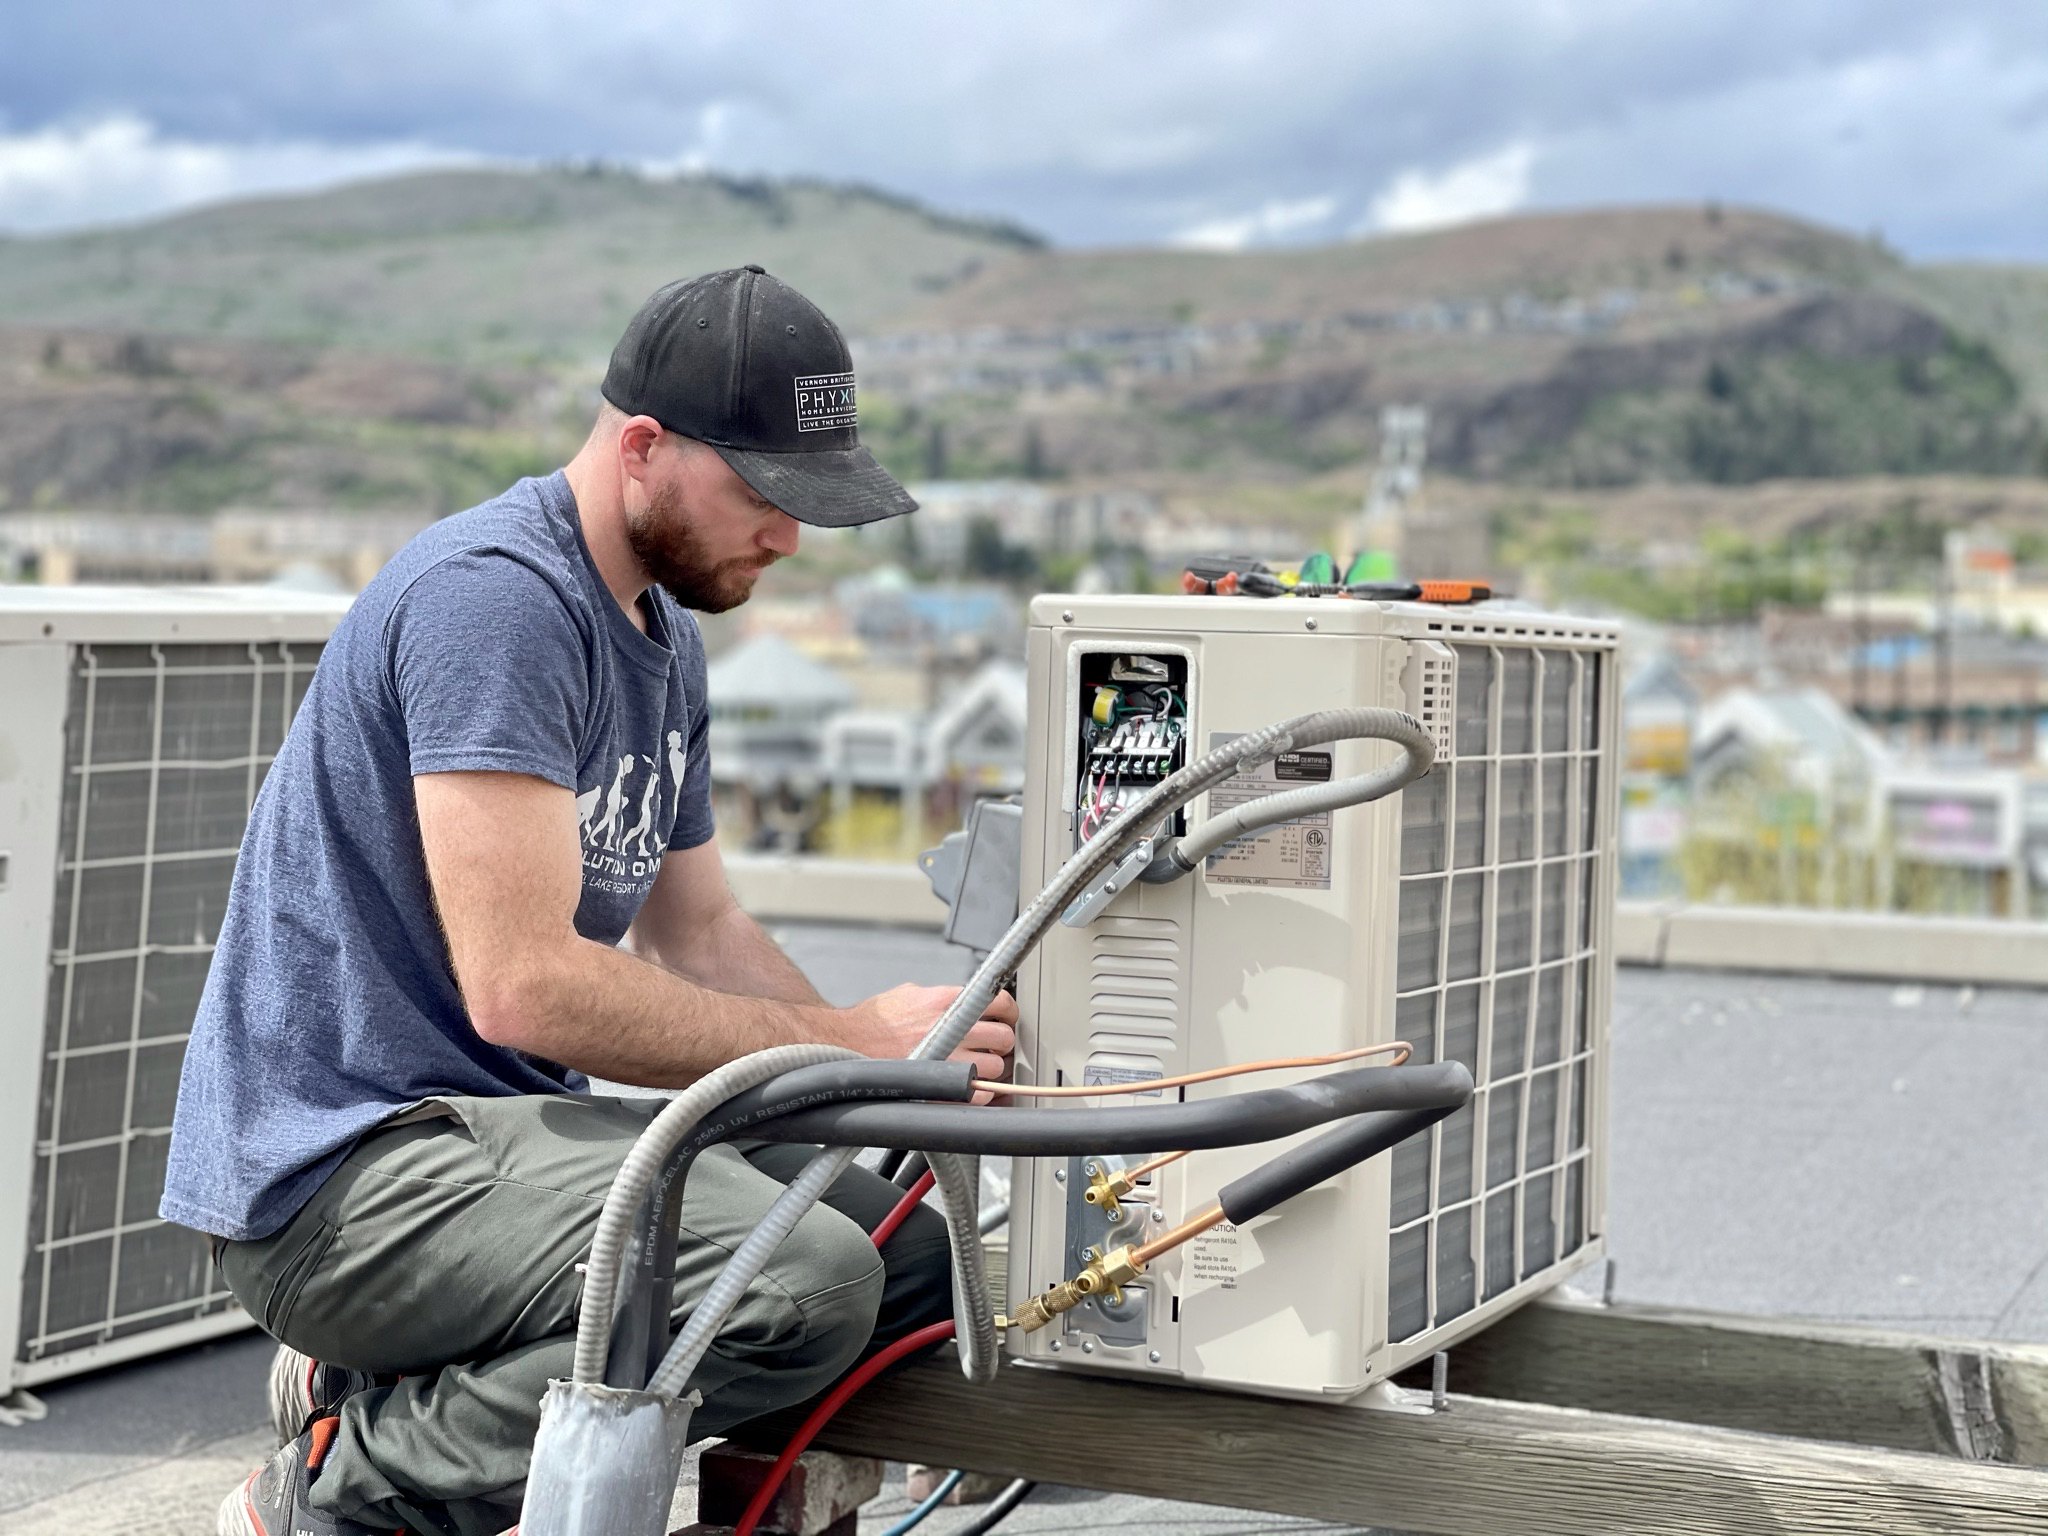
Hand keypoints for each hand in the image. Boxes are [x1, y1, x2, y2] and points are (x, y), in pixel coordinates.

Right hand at [841, 983, 1016, 1089]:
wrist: (844, 1044)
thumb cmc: (873, 1022)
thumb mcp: (910, 994)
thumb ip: (943, 997)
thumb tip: (968, 1000)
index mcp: (945, 1001)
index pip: (1000, 1003)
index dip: (1008, 1012)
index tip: (1006, 1018)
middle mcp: (950, 1028)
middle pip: (1004, 1037)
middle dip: (1002, 1041)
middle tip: (994, 1045)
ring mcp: (945, 1059)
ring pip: (996, 1067)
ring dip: (993, 1069)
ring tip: (980, 1067)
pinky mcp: (936, 1087)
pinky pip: (978, 1094)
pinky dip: (981, 1093)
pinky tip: (971, 1086)